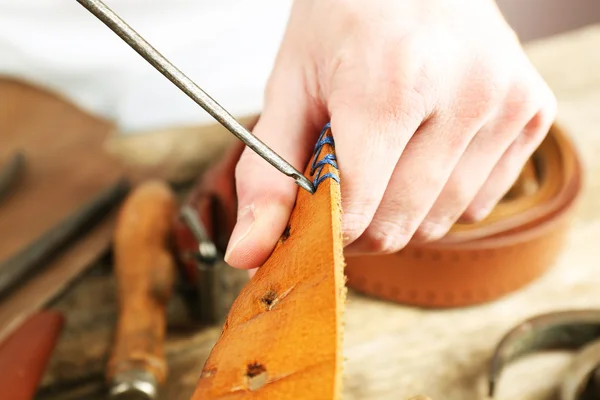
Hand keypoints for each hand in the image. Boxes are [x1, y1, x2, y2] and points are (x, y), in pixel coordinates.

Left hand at [224, 0, 556, 268]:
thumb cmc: (347, 19)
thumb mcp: (292, 85)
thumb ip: (268, 174)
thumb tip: (248, 253)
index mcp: (392, 82)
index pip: (357, 209)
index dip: (326, 224)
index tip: (315, 209)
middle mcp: (464, 94)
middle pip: (398, 225)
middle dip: (361, 220)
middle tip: (346, 178)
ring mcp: (508, 104)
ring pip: (441, 222)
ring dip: (401, 209)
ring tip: (387, 153)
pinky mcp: (532, 114)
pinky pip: (479, 203)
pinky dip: (443, 194)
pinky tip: (427, 147)